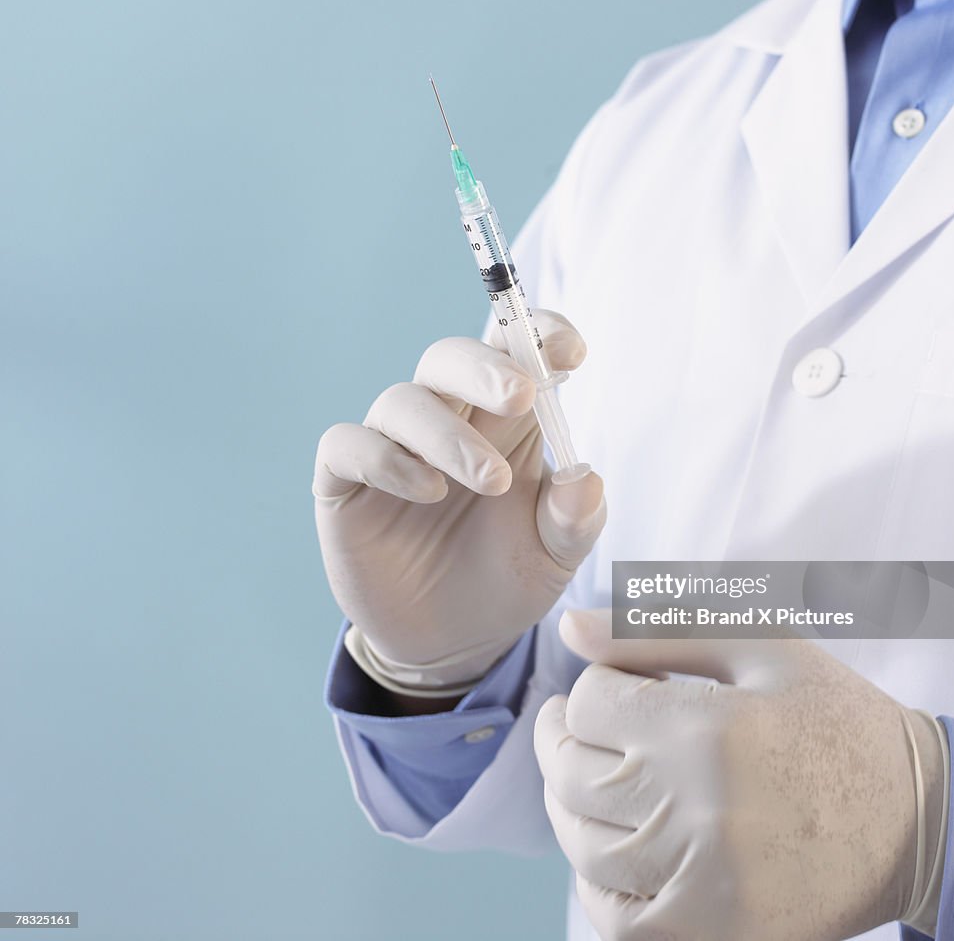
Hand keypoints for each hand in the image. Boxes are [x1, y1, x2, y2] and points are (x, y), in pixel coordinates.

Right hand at [313, 311, 605, 695]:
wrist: (451, 641)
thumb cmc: (506, 579)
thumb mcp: (555, 557)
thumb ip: (574, 519)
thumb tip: (586, 479)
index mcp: (502, 421)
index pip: (511, 351)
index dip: (538, 335)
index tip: (570, 353)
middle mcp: (445, 421)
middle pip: (448, 358)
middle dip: (486, 367)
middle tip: (522, 395)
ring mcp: (392, 448)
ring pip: (403, 401)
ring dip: (449, 435)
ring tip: (491, 481)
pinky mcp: (344, 483)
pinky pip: (348, 446)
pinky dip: (386, 460)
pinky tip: (428, 491)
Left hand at [534, 610, 945, 940]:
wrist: (916, 817)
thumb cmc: (832, 717)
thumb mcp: (759, 647)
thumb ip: (655, 630)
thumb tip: (569, 627)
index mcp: (705, 730)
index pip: (590, 705)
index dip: (591, 686)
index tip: (613, 685)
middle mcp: (694, 812)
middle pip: (571, 774)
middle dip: (561, 738)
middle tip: (576, 723)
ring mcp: (701, 884)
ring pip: (583, 845)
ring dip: (570, 803)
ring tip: (591, 776)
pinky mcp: (713, 932)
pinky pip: (614, 918)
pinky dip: (594, 880)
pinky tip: (612, 844)